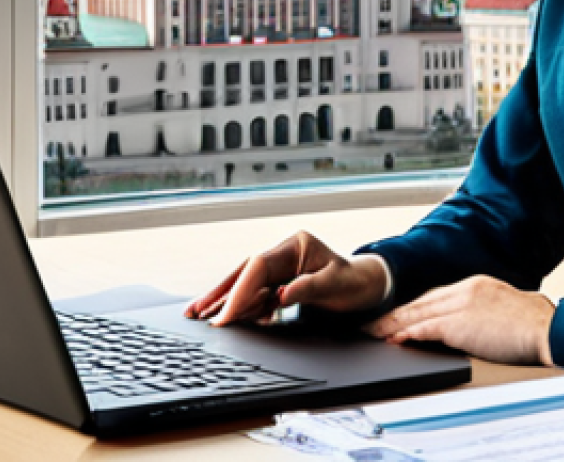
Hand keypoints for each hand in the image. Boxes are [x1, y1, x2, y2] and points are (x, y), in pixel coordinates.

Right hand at [184, 230, 388, 325]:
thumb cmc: (354, 282)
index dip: (240, 290)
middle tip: (196, 312)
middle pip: (246, 271)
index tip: (225, 315)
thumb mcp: (336, 285)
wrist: (367, 286)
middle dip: (221, 292)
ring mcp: (282, 266)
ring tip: (200, 315)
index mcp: (297, 246)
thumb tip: (281, 295)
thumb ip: (308, 288)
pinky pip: (256, 292)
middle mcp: (285, 252)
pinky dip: (241, 305)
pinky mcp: (281, 280)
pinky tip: (227, 316)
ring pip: (247, 282)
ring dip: (225, 299)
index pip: (259, 266)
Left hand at [364, 275, 555, 366]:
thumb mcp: (508, 307)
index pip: (437, 296)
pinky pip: (427, 328)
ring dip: (394, 324)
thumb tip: (478, 325)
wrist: (548, 328)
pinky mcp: (461, 322)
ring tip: (375, 332)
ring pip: (419, 313)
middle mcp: (466, 288)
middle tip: (376, 322)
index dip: (416, 307)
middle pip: (423, 301)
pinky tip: (395, 339)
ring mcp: (462, 304)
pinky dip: (408, 334)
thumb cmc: (537, 324)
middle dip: (398, 313)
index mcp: (477, 284)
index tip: (401, 314)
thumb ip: (487, 311)